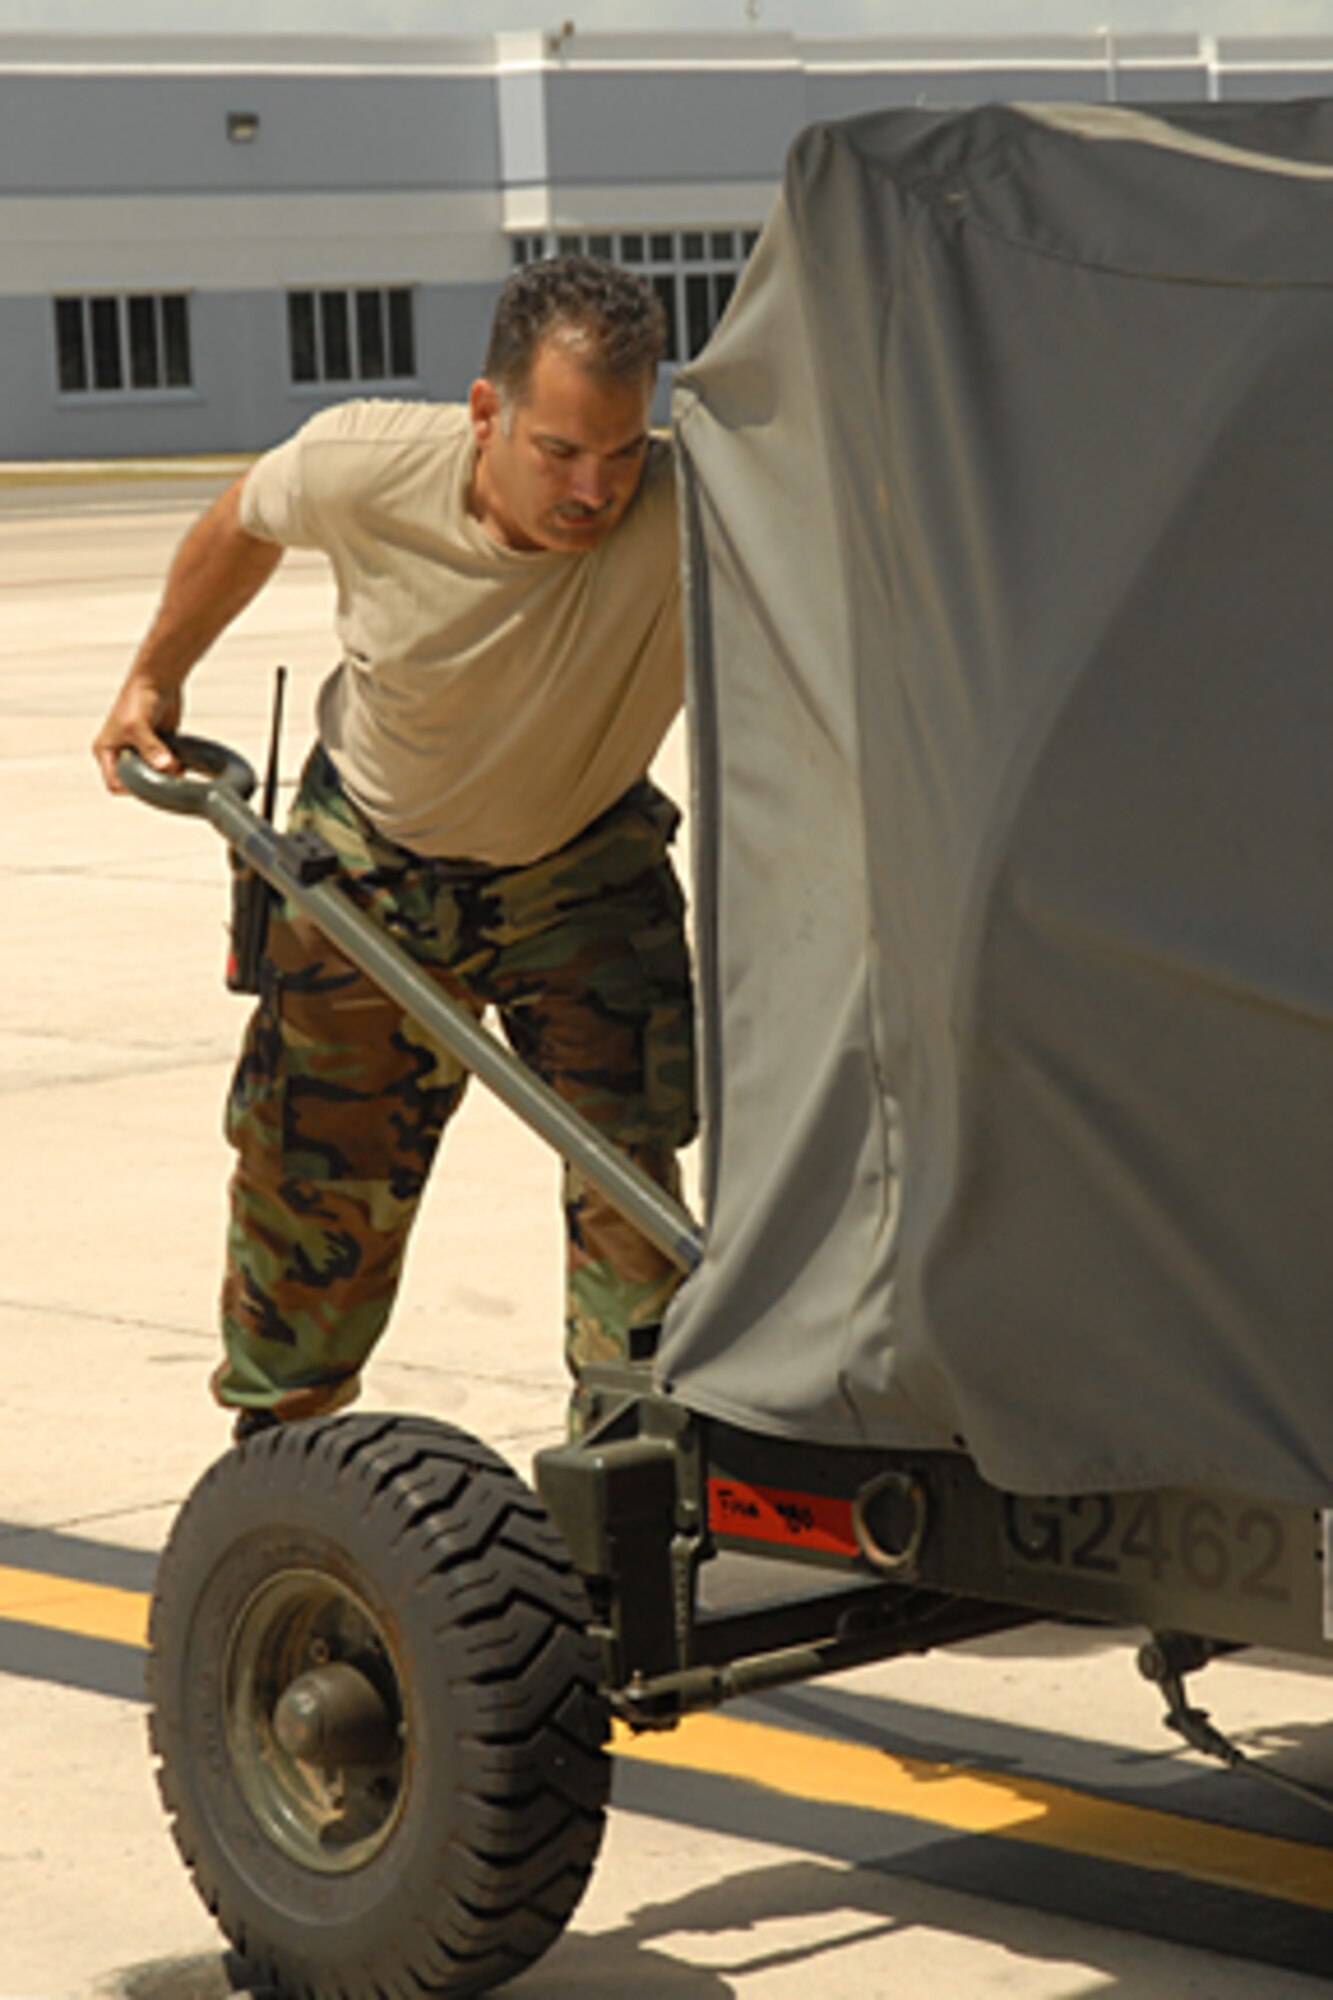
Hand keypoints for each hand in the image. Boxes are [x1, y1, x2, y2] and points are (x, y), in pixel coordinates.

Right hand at [92, 676, 183, 793]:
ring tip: (176, 767)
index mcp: (105, 751)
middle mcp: (120, 753)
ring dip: (166, 776)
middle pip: (136, 782)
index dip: (131, 789)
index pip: (114, 784)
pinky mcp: (157, 747)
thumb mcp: (137, 726)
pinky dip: (175, 768)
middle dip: (153, 782)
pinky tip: (182, 763)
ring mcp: (140, 751)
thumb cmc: (138, 698)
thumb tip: (166, 766)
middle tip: (167, 777)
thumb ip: (150, 749)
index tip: (151, 784)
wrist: (157, 680)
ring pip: (153, 776)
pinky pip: (166, 767)